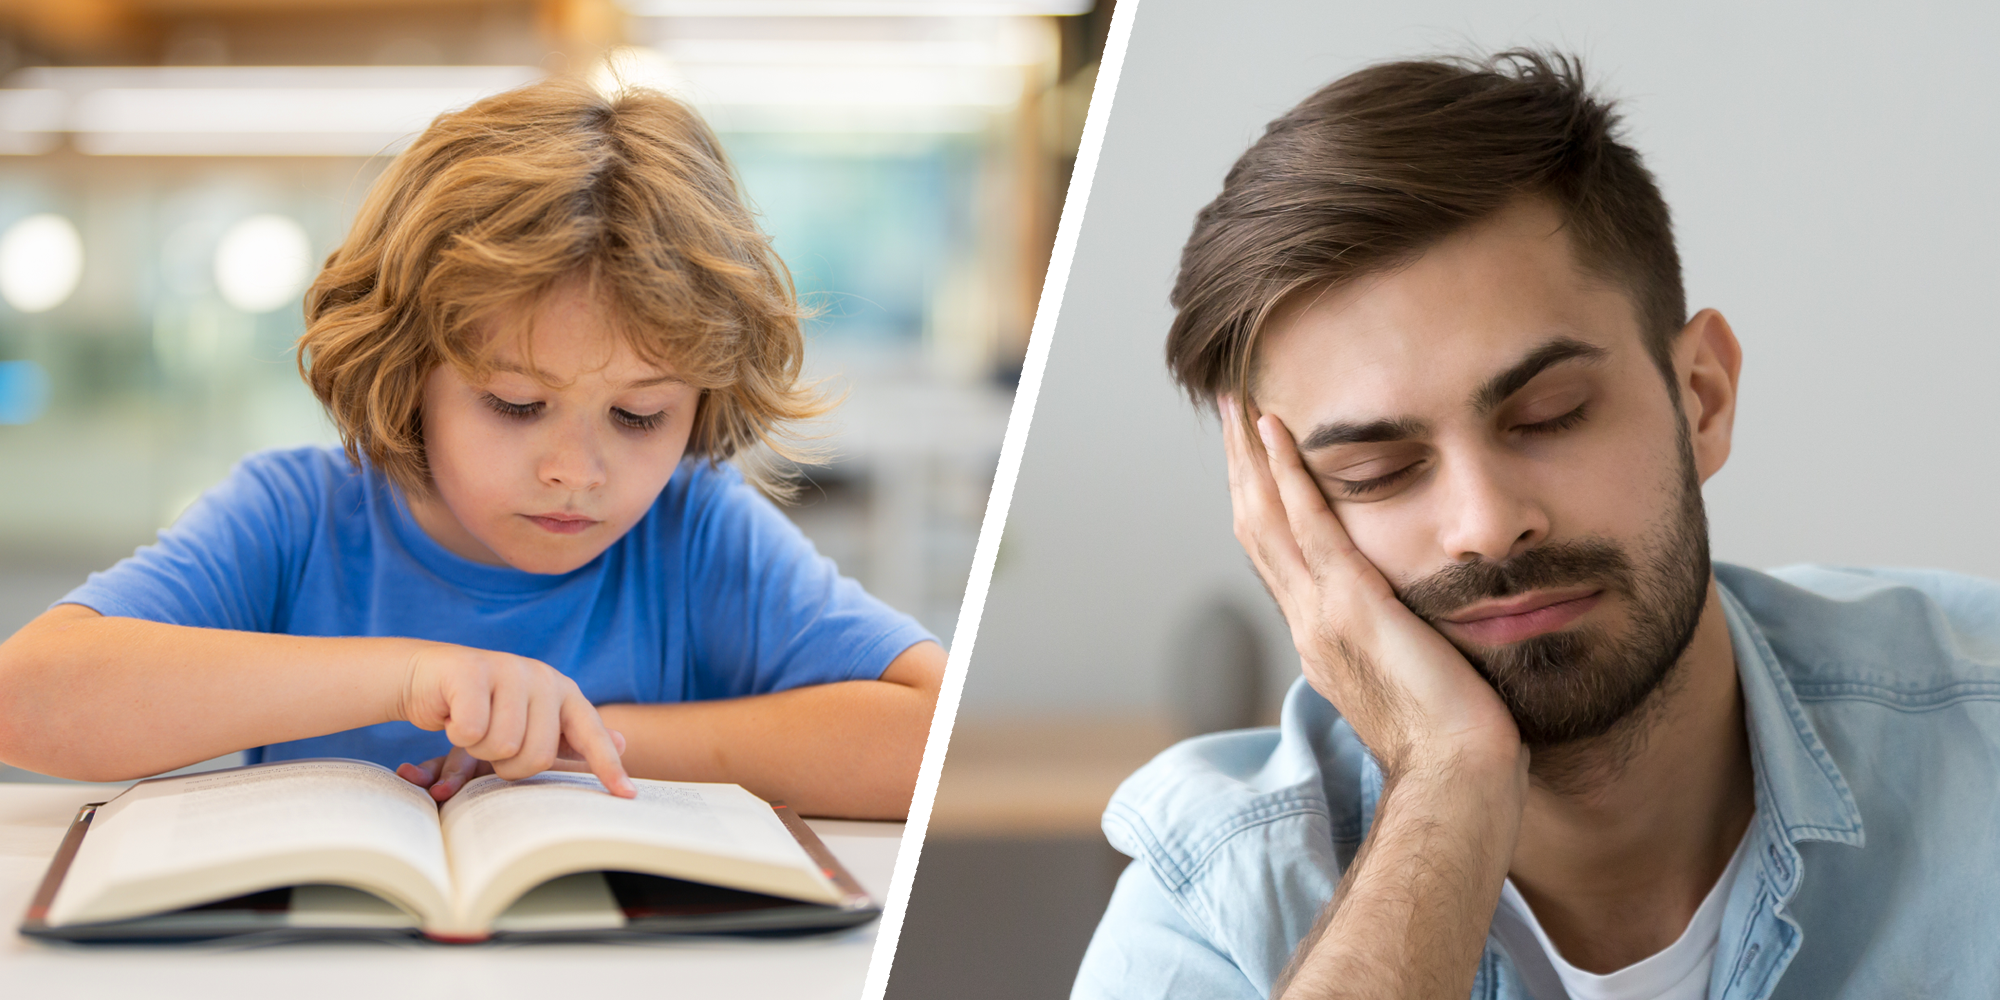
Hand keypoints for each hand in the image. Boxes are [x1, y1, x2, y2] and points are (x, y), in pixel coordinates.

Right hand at [395, 643, 634, 796]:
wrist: (427, 676)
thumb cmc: (483, 707)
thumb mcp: (530, 721)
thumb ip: (571, 735)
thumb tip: (621, 742)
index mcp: (562, 692)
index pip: (591, 734)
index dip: (608, 766)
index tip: (627, 795)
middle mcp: (542, 677)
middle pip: (538, 756)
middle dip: (508, 765)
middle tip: (492, 745)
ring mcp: (508, 669)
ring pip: (503, 746)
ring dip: (479, 749)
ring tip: (473, 728)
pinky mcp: (471, 671)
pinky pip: (473, 731)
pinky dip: (457, 734)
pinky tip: (454, 716)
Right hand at [1220, 396, 1521, 777]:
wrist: (1456, 775)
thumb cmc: (1453, 742)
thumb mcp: (1414, 679)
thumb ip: (1400, 643)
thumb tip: (1414, 622)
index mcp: (1319, 639)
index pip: (1277, 558)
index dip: (1259, 502)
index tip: (1252, 458)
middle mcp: (1306, 623)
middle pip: (1255, 530)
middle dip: (1240, 468)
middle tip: (1229, 411)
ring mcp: (1320, 614)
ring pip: (1266, 519)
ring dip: (1250, 458)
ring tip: (1240, 405)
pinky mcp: (1350, 605)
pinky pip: (1307, 526)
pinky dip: (1287, 475)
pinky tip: (1277, 432)